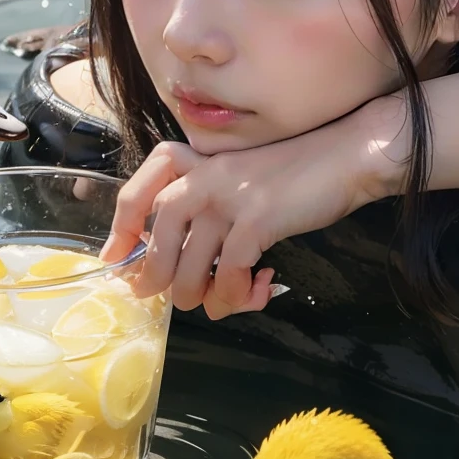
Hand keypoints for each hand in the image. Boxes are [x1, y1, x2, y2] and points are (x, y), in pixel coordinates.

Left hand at [100, 98, 408, 320]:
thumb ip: (204, 206)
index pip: (137, 196)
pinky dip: (238, 295)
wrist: (343, 157)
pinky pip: (230, 275)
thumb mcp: (235, 179)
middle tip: (171, 299)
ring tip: (222, 301)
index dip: (120, 234)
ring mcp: (227, 199)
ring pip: (191, 271)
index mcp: (192, 166)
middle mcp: (202, 179)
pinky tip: (257, 289)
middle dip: (157, 282)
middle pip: (158, 244)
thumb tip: (177, 261)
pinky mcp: (255, 221)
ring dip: (203, 297)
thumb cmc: (291, 173)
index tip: (115, 263)